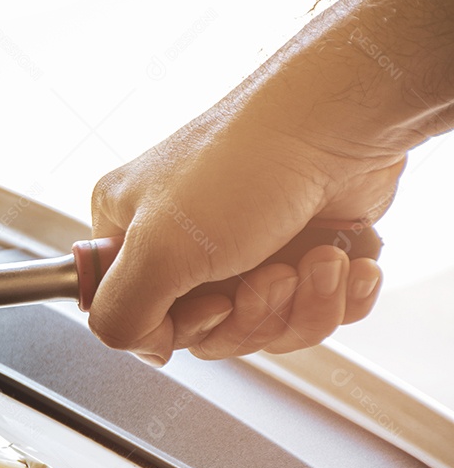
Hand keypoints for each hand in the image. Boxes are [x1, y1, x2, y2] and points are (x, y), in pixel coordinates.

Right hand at [86, 102, 398, 364]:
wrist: (341, 122)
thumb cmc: (245, 165)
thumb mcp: (156, 251)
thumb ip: (119, 315)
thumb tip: (136, 344)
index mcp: (130, 233)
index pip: (135, 319)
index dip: (184, 327)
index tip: (215, 302)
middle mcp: (181, 243)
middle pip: (210, 333)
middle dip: (255, 314)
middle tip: (272, 273)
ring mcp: (243, 249)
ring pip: (267, 327)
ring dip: (304, 302)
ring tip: (319, 257)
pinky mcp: (299, 251)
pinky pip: (315, 310)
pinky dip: (340, 294)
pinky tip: (347, 259)